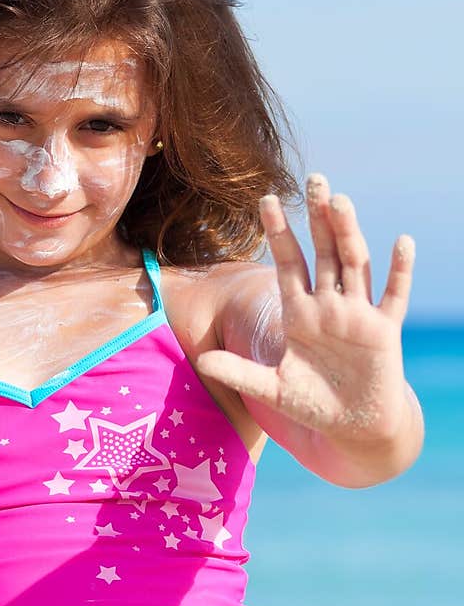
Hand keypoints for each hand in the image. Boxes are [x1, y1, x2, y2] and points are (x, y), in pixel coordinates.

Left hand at [196, 173, 415, 442]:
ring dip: (349, 234)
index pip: (288, 263)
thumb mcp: (272, 390)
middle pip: (324, 252)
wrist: (352, 427)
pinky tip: (402, 242)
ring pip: (354, 264)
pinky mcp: (384, 332)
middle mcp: (329, 306)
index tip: (266, 200)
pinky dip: (399, 271)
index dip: (279, 232)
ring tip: (340, 201)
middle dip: (318, 218)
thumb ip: (240, 372)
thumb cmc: (313, 404)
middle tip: (315, 178)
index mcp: (300, 313)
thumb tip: (202, 361)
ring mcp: (357, 315)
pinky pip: (393, 297)